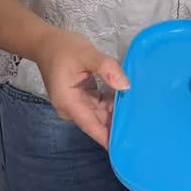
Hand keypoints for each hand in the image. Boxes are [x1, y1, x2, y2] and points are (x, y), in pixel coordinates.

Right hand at [32, 27, 129, 148]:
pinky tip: (129, 100)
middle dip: (118, 124)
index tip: (126, 147)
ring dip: (117, 112)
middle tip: (144, 127)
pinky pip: (99, 105)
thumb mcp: (86, 54)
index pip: (92, 126)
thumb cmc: (64, 49)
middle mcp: (72, 109)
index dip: (108, 137)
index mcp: (69, 103)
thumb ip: (106, 68)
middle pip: (98, 121)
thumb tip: (125, 86)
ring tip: (141, 114)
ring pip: (101, 114)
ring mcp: (77, 105)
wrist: (46, 43)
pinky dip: (112, 103)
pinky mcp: (82, 99)